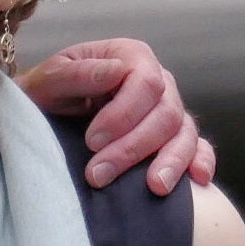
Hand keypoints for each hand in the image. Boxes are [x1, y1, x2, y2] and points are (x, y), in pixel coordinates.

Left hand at [19, 37, 215, 192]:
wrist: (43, 112)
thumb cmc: (46, 92)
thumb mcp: (49, 79)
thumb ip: (77, 73)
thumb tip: (117, 70)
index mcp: (130, 57)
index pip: (145, 82)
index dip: (123, 114)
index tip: (92, 141)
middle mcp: (157, 80)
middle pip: (165, 113)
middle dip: (133, 148)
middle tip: (98, 175)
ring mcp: (168, 108)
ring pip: (184, 133)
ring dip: (170, 162)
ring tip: (154, 188)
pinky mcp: (173, 136)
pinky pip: (197, 146)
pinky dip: (201, 161)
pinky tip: (197, 178)